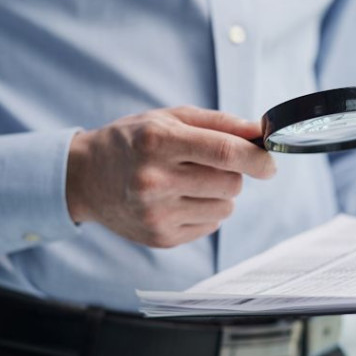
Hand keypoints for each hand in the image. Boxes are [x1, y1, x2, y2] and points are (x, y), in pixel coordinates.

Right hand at [65, 106, 275, 247]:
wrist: (85, 177)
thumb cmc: (132, 141)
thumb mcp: (170, 117)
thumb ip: (219, 123)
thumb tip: (259, 133)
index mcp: (159, 141)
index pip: (226, 152)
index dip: (258, 158)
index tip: (270, 162)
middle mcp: (155, 180)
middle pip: (231, 182)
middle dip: (235, 172)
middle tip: (212, 164)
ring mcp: (156, 214)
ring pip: (226, 206)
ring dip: (220, 193)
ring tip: (190, 181)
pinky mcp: (161, 238)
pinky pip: (211, 224)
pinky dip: (206, 210)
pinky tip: (180, 199)